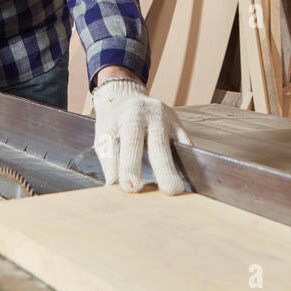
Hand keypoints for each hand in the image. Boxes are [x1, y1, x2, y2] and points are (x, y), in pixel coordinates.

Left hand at [92, 79, 190, 194]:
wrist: (126, 99)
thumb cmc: (114, 123)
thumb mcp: (104, 136)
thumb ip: (110, 159)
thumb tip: (113, 185)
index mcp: (131, 115)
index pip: (131, 142)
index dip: (130, 165)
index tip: (130, 187)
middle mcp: (153, 114)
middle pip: (160, 145)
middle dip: (164, 169)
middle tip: (169, 190)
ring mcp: (170, 119)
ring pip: (176, 146)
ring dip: (178, 169)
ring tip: (178, 189)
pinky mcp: (180, 127)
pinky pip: (185, 146)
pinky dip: (185, 163)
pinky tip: (185, 179)